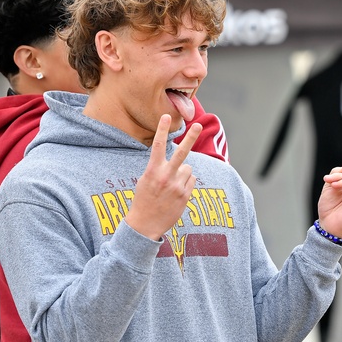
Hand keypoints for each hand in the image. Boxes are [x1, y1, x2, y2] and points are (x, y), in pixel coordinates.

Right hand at [125, 115, 201, 239]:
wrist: (145, 224)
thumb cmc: (144, 200)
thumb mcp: (145, 180)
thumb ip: (159, 169)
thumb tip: (179, 161)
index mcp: (152, 171)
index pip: (157, 146)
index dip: (161, 130)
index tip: (166, 116)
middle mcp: (166, 177)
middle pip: (181, 153)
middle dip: (190, 138)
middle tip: (198, 125)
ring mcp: (177, 187)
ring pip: (188, 169)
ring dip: (183, 173)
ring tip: (171, 185)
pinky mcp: (185, 196)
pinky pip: (191, 180)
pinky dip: (186, 183)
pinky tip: (176, 193)